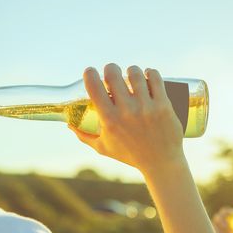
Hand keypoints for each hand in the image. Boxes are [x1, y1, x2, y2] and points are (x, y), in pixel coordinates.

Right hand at [70, 64, 184, 174]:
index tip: (91, 72)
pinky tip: (148, 74)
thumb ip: (84, 136)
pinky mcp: (164, 105)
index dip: (89, 73)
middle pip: (113, 73)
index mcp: (109, 119)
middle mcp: (127, 111)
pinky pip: (155, 78)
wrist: (161, 163)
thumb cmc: (130, 155)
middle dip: (110, 68)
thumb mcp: (103, 148)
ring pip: (135, 72)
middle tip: (112, 72)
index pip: (94, 86)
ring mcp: (146, 107)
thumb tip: (69, 125)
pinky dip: (150, 72)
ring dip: (131, 70)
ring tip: (132, 75)